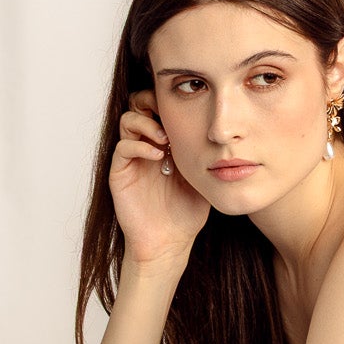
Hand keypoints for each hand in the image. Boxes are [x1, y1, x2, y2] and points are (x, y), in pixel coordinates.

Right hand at [109, 103, 209, 267]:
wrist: (169, 242)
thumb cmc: (187, 212)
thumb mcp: (204, 177)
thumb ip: (207, 153)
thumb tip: (223, 131)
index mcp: (165, 142)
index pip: (160, 107)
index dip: (169, 101)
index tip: (187, 108)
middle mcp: (147, 145)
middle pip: (139, 104)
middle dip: (152, 101)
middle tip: (170, 114)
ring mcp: (132, 158)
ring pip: (128, 120)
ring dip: (147, 122)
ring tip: (166, 138)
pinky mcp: (120, 173)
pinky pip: (123, 147)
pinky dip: (139, 145)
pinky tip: (157, 155)